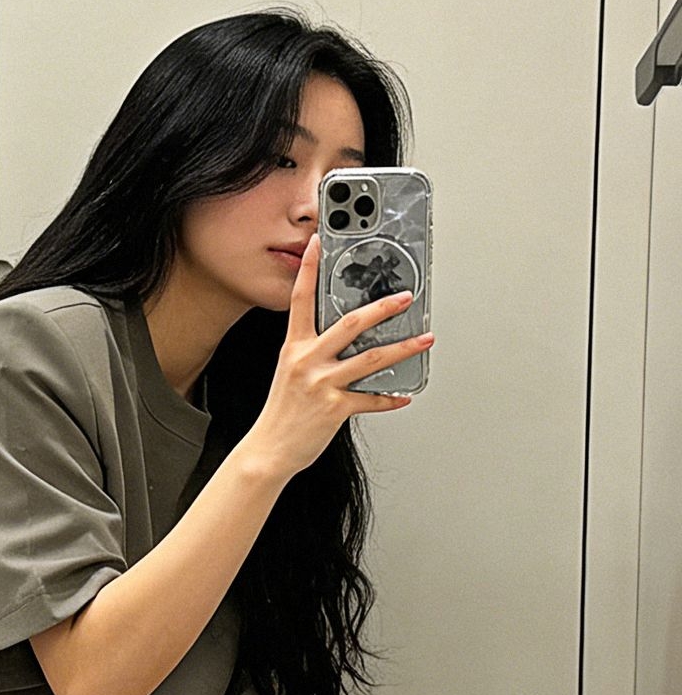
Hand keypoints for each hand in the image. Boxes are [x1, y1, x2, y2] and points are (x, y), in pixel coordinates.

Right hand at [245, 233, 433, 480]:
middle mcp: (308, 361)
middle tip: (405, 297)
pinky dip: (390, 398)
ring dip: (403, 348)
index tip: (320, 243)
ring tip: (424, 339)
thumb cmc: (281, 414)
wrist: (268, 451)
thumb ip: (312, 352)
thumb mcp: (290, 373)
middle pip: (350, 324)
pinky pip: (371, 399)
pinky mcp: (335, 408)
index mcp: (294, 348)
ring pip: (370, 358)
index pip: (301, 300)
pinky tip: (404, 395)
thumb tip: (344, 341)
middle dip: (382, 307)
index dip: (309, 269)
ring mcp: (322, 384)